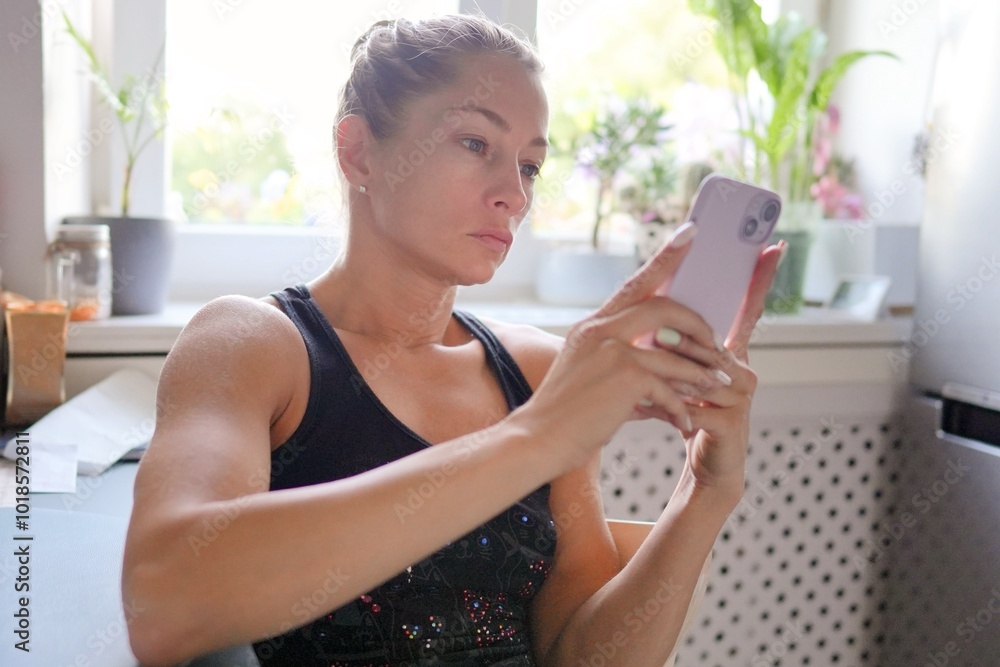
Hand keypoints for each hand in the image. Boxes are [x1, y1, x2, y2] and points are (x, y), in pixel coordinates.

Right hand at [514, 224, 734, 470]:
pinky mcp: (624, 376)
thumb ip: (624, 359)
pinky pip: (669, 386)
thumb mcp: (591, 373)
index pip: (635, 284)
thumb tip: (668, 363)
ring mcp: (612, 350)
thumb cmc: (568, 414)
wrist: (539, 439)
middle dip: (699, 326)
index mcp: (593, 325)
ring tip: (718, 386)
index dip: (666, 258)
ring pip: (675, 353)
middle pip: (664, 307)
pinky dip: (681, 406)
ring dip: (701, 372)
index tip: (691, 232)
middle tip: (717, 346)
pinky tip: (683, 422)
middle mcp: (601, 330)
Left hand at [659, 241, 785, 496]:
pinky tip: (651, 409)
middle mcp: (744, 370)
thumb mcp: (681, 375)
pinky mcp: (731, 423)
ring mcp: (741, 396)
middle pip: (711, 342)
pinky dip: (669, 406)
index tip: (772, 246)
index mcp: (732, 354)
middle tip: (657, 338)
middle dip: (683, 339)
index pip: (748, 309)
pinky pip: (695, 405)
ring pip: (702, 372)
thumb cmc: (691, 416)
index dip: (759, 279)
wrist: (707, 468)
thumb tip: (652, 307)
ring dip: (672, 371)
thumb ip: (677, 346)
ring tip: (649, 366)